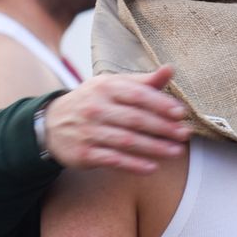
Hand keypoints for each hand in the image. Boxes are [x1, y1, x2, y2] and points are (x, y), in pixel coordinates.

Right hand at [44, 67, 191, 172]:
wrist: (53, 123)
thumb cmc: (92, 101)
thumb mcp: (112, 86)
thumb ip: (142, 82)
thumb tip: (170, 69)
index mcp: (105, 88)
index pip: (138, 95)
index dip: (161, 104)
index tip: (180, 113)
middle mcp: (95, 108)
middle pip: (135, 120)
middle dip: (162, 128)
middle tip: (184, 134)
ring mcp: (88, 131)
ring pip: (127, 141)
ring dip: (154, 148)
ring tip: (175, 152)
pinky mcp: (84, 153)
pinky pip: (113, 160)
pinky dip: (134, 165)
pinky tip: (152, 167)